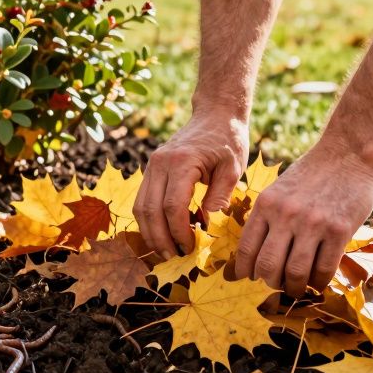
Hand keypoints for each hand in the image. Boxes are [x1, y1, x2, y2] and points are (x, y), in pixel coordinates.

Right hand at [134, 113, 249, 259]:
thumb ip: (220, 197)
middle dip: (160, 238)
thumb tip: (207, 226)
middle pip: (150, 210)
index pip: (172, 206)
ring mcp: (152, 165)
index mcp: (181, 162)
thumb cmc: (228, 140)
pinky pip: (142, 200)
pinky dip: (149, 220)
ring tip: (167, 250)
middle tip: (175, 257)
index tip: (191, 248)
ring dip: (150, 233)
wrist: (215, 114)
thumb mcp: (233, 168)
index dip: (179, 231)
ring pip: (140, 207)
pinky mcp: (151, 169)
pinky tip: (163, 233)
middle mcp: (159, 163)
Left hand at [233, 146, 372, 298]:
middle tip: (276, 285)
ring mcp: (313, 223)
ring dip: (295, 287)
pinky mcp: (339, 230)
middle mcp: (286, 215)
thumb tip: (254, 255)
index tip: (248, 279)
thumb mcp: (278, 190)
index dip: (245, 271)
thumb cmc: (311, 174)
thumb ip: (267, 218)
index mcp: (266, 204)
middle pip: (268, 266)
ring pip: (296, 273)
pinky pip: (324, 269)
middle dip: (270, 283)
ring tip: (297, 288)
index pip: (247, 249)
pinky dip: (319, 281)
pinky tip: (318, 280)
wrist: (348, 153)